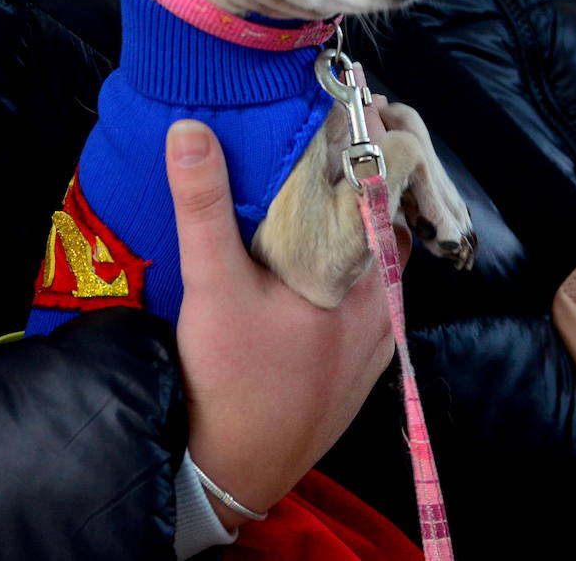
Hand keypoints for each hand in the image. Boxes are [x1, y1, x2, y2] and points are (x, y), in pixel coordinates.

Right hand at [166, 119, 400, 527]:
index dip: (369, 144)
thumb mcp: (213, 286)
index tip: (351, 104)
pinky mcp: (362, 363)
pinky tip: (314, 257)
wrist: (237, 471)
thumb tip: (191, 131)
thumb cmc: (232, 380)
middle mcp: (383, 303)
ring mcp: (378, 336)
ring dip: (356, 225)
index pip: (383, 189)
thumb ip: (204, 207)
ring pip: (378, 262)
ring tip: (321, 184)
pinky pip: (368, 297)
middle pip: (384, 222)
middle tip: (328, 135)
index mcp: (362, 275)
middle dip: (361, 180)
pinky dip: (350, 267)